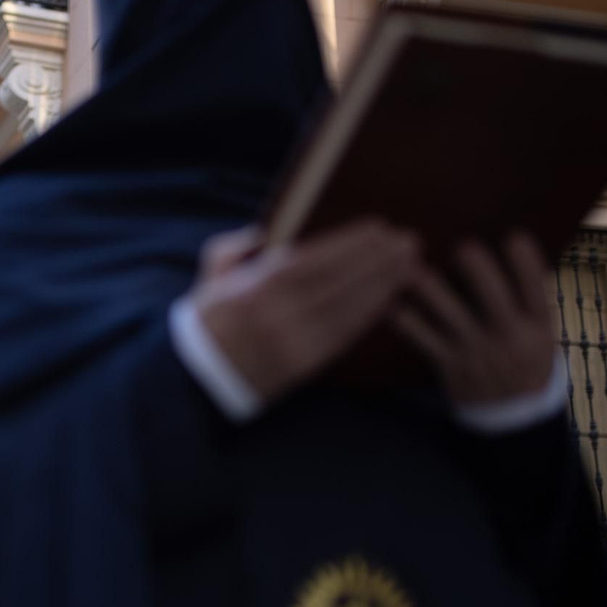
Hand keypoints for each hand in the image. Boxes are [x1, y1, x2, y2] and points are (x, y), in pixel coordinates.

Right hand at [191, 220, 423, 401]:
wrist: (197, 379)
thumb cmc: (207, 322)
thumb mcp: (210, 276)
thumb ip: (235, 247)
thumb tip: (267, 232)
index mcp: (254, 288)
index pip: (312, 260)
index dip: (349, 244)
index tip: (378, 228)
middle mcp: (277, 315)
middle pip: (337, 282)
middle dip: (376, 260)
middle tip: (407, 241)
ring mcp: (292, 342)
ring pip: (347, 308)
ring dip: (382, 286)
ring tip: (409, 266)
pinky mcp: (304, 366)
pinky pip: (343, 336)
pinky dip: (369, 316)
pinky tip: (390, 300)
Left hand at [393, 233, 557, 404]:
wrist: (512, 416)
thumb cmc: (524, 358)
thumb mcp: (541, 333)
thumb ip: (529, 298)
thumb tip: (515, 246)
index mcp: (537, 327)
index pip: (537, 292)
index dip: (526, 265)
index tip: (514, 237)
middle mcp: (509, 339)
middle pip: (496, 302)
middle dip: (480, 275)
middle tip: (464, 248)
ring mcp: (478, 353)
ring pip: (453, 319)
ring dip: (434, 294)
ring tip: (416, 270)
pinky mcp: (451, 366)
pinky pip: (426, 341)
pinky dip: (409, 323)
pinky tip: (393, 305)